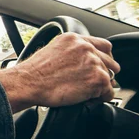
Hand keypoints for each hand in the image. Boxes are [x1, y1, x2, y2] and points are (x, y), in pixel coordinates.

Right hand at [0, 32, 119, 112]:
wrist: (28, 83)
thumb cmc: (34, 72)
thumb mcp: (52, 50)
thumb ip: (71, 51)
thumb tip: (80, 62)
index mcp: (74, 39)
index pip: (104, 45)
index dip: (104, 58)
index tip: (101, 66)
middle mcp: (86, 47)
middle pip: (110, 62)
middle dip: (103, 74)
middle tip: (90, 83)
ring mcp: (93, 62)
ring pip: (109, 78)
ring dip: (99, 87)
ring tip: (82, 92)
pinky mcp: (97, 79)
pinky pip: (109, 93)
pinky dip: (100, 98)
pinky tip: (85, 98)